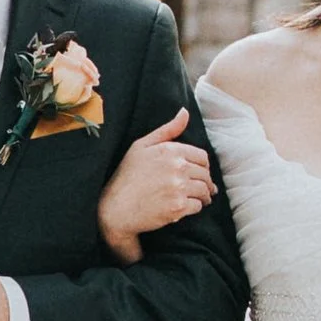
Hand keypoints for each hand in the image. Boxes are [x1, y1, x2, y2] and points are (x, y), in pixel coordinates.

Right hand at [97, 108, 215, 263]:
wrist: (115, 208)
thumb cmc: (126, 176)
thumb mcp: (141, 146)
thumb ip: (168, 130)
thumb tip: (185, 112)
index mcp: (170, 150)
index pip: (202, 156)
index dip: (202, 165)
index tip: (198, 172)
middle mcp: (177, 167)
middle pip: (205, 174)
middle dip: (205, 182)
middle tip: (202, 188)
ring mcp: (178, 188)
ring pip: (204, 190)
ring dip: (204, 196)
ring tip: (199, 199)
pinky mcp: (178, 207)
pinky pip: (198, 206)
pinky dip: (195, 208)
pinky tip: (186, 207)